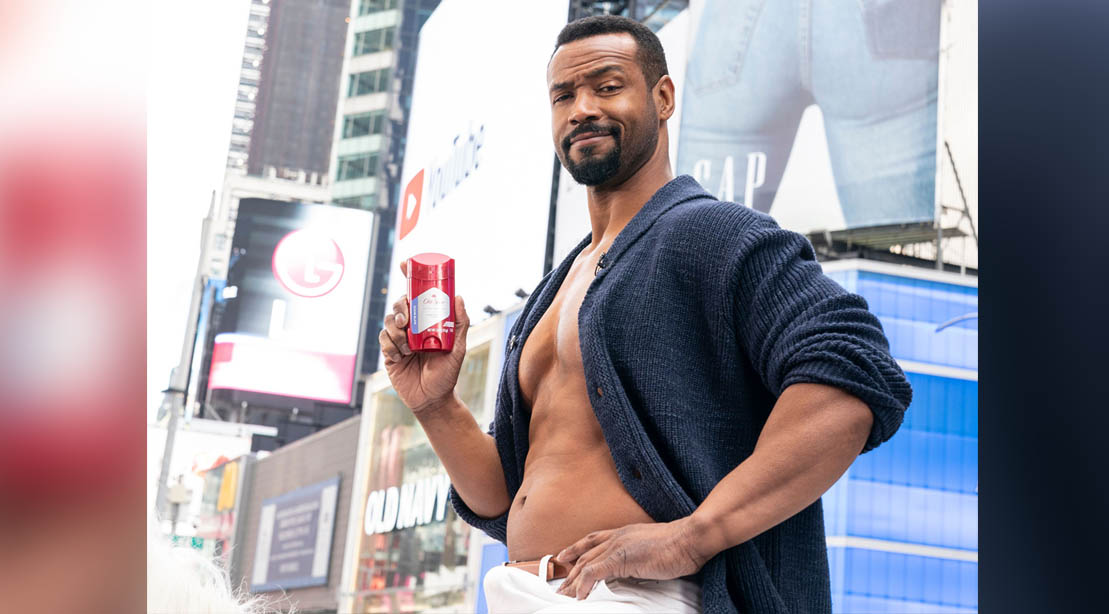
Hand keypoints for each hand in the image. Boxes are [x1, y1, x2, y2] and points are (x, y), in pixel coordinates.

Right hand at [379, 259, 470, 414]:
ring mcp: (400, 338)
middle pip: (399, 304)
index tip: (405, 264)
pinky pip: (383, 340)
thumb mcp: (459, 348)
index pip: (417, 294)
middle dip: (400, 307)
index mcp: (428, 322)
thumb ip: (460, 323)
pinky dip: (390, 345)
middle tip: (406, 320)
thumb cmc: (448, 374)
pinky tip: (400, 356)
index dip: (409, 277)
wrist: (432, 399)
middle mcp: (413, 327)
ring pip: (389, 321)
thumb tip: (458, 296)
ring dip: (396, 330)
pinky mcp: (389, 352)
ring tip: (408, 346)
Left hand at [553, 518, 708, 599]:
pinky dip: (584, 584)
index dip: (576, 548)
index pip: (592, 539)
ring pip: (585, 563)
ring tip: (565, 595)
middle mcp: (617, 536)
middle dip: (569, 571)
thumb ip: (637, 555)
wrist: (689, 539)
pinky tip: (580, 595)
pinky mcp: (621, 558)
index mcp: (624, 532)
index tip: (563, 557)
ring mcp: (617, 546)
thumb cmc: (678, 545)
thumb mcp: (650, 547)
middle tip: (560, 586)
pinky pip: (594, 572)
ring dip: (573, 581)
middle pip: (585, 554)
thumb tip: (632, 567)